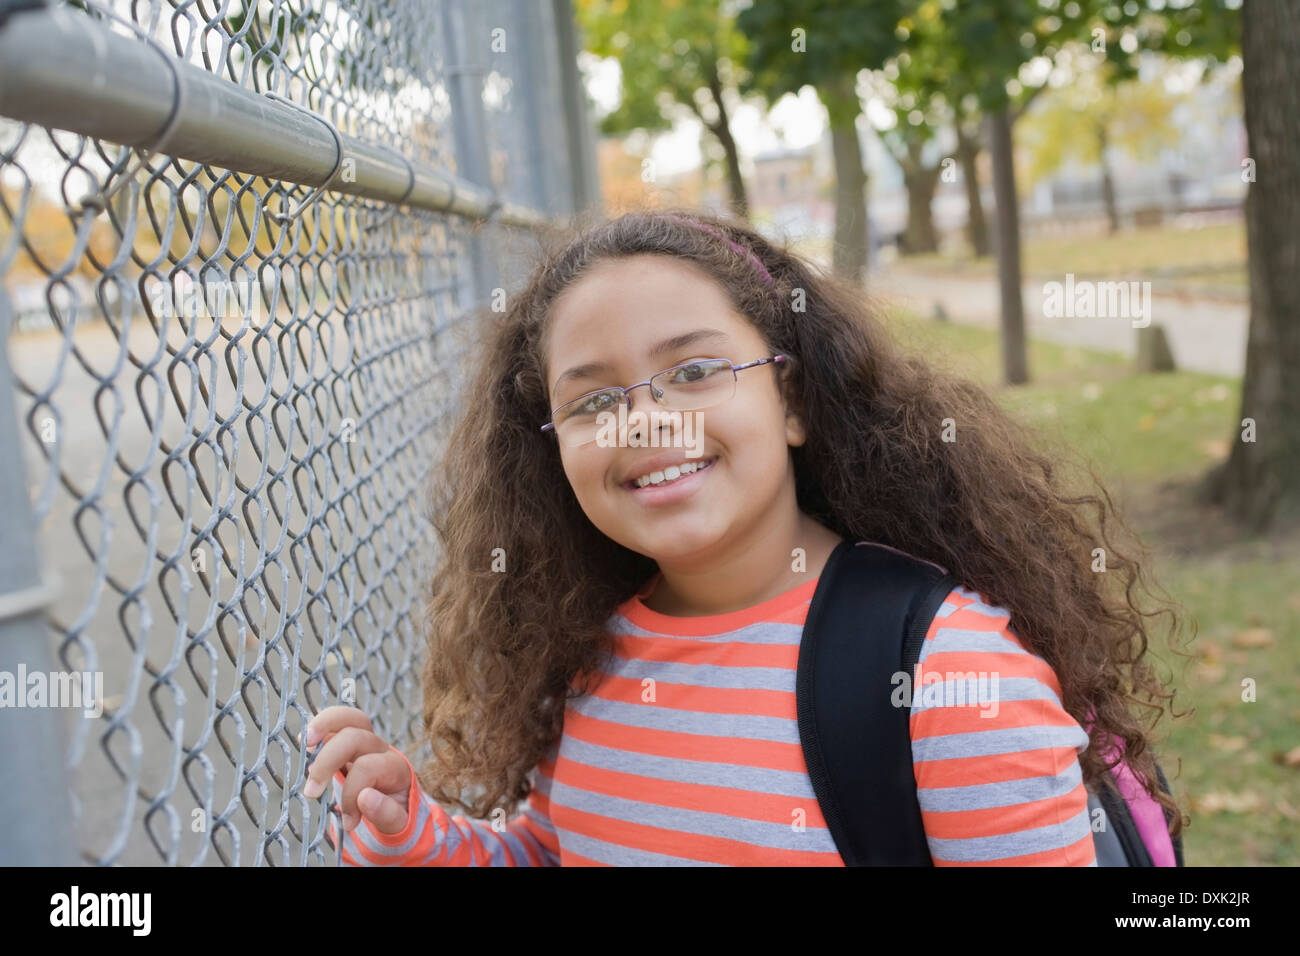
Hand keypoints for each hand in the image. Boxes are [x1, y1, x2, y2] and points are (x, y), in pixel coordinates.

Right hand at [300, 705, 413, 835]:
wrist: (399, 804)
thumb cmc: (396, 812)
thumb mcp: (400, 822)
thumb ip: (388, 814)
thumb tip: (365, 798)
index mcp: (396, 768)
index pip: (367, 769)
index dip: (352, 796)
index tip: (348, 823)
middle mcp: (381, 749)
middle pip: (355, 737)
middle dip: (327, 762)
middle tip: (310, 792)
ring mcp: (366, 740)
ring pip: (350, 718)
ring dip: (324, 725)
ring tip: (305, 741)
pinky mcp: (350, 740)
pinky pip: (338, 723)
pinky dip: (320, 726)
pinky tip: (305, 740)